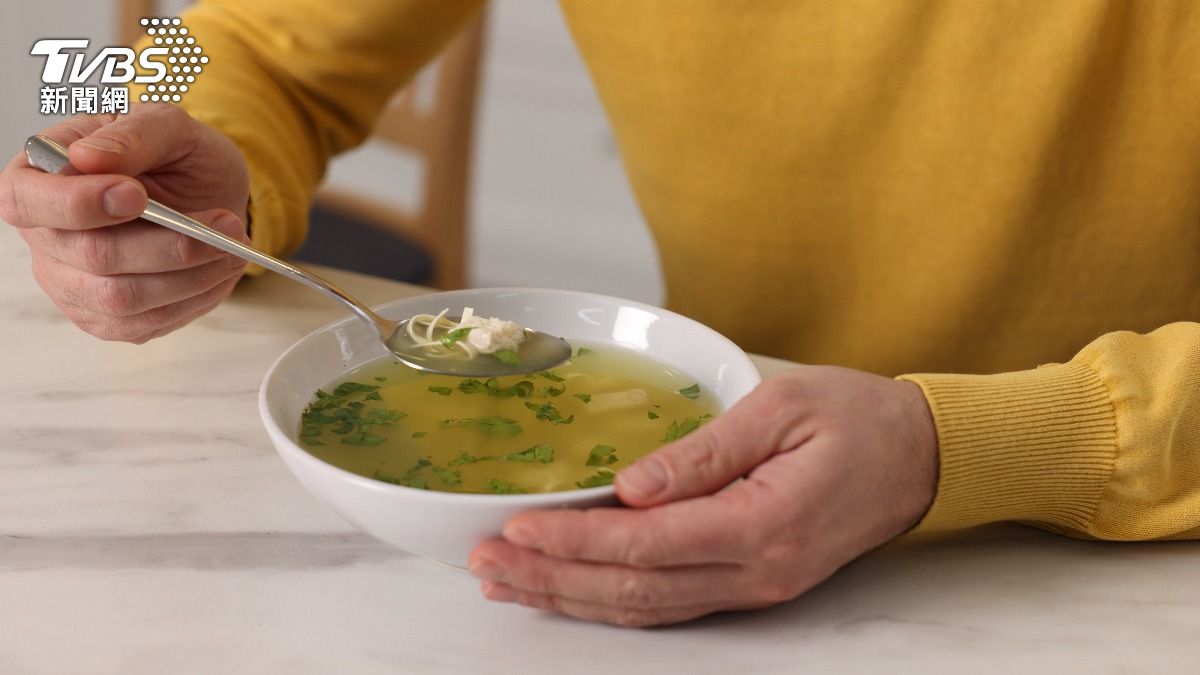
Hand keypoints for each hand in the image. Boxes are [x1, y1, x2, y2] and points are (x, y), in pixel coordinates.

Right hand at [0, 104, 250, 342]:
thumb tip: (88, 157)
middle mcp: (45, 235)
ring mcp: (71, 283)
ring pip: (122, 297)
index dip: (76, 204)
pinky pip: (146, 322)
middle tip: (225, 223)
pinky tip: (218, 268)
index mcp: (38, 176)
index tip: (136, 194)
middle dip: (167, 243)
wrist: (207, 193)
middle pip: (91, 255)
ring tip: (232, 244)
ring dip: (190, 273)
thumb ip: (133, 134)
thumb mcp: (168, 125)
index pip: (23, 199)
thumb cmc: (176, 156)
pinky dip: (194, 296)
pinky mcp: (106, 317)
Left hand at [468, 366, 938, 625]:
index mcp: (763, 522)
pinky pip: (671, 604)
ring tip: (507, 582)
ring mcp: (757, 587)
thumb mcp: (780, 408)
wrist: (922, 456)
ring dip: (572, 597)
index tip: (516, 528)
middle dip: (554, 577)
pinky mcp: (752, 583)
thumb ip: (704, 452)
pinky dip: (612, 600)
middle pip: (635, 590)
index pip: (647, 543)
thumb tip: (632, 485)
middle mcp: (757, 570)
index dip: (575, 539)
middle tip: (486, 564)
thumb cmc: (857, 418)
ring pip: (647, 609)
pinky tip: (570, 589)